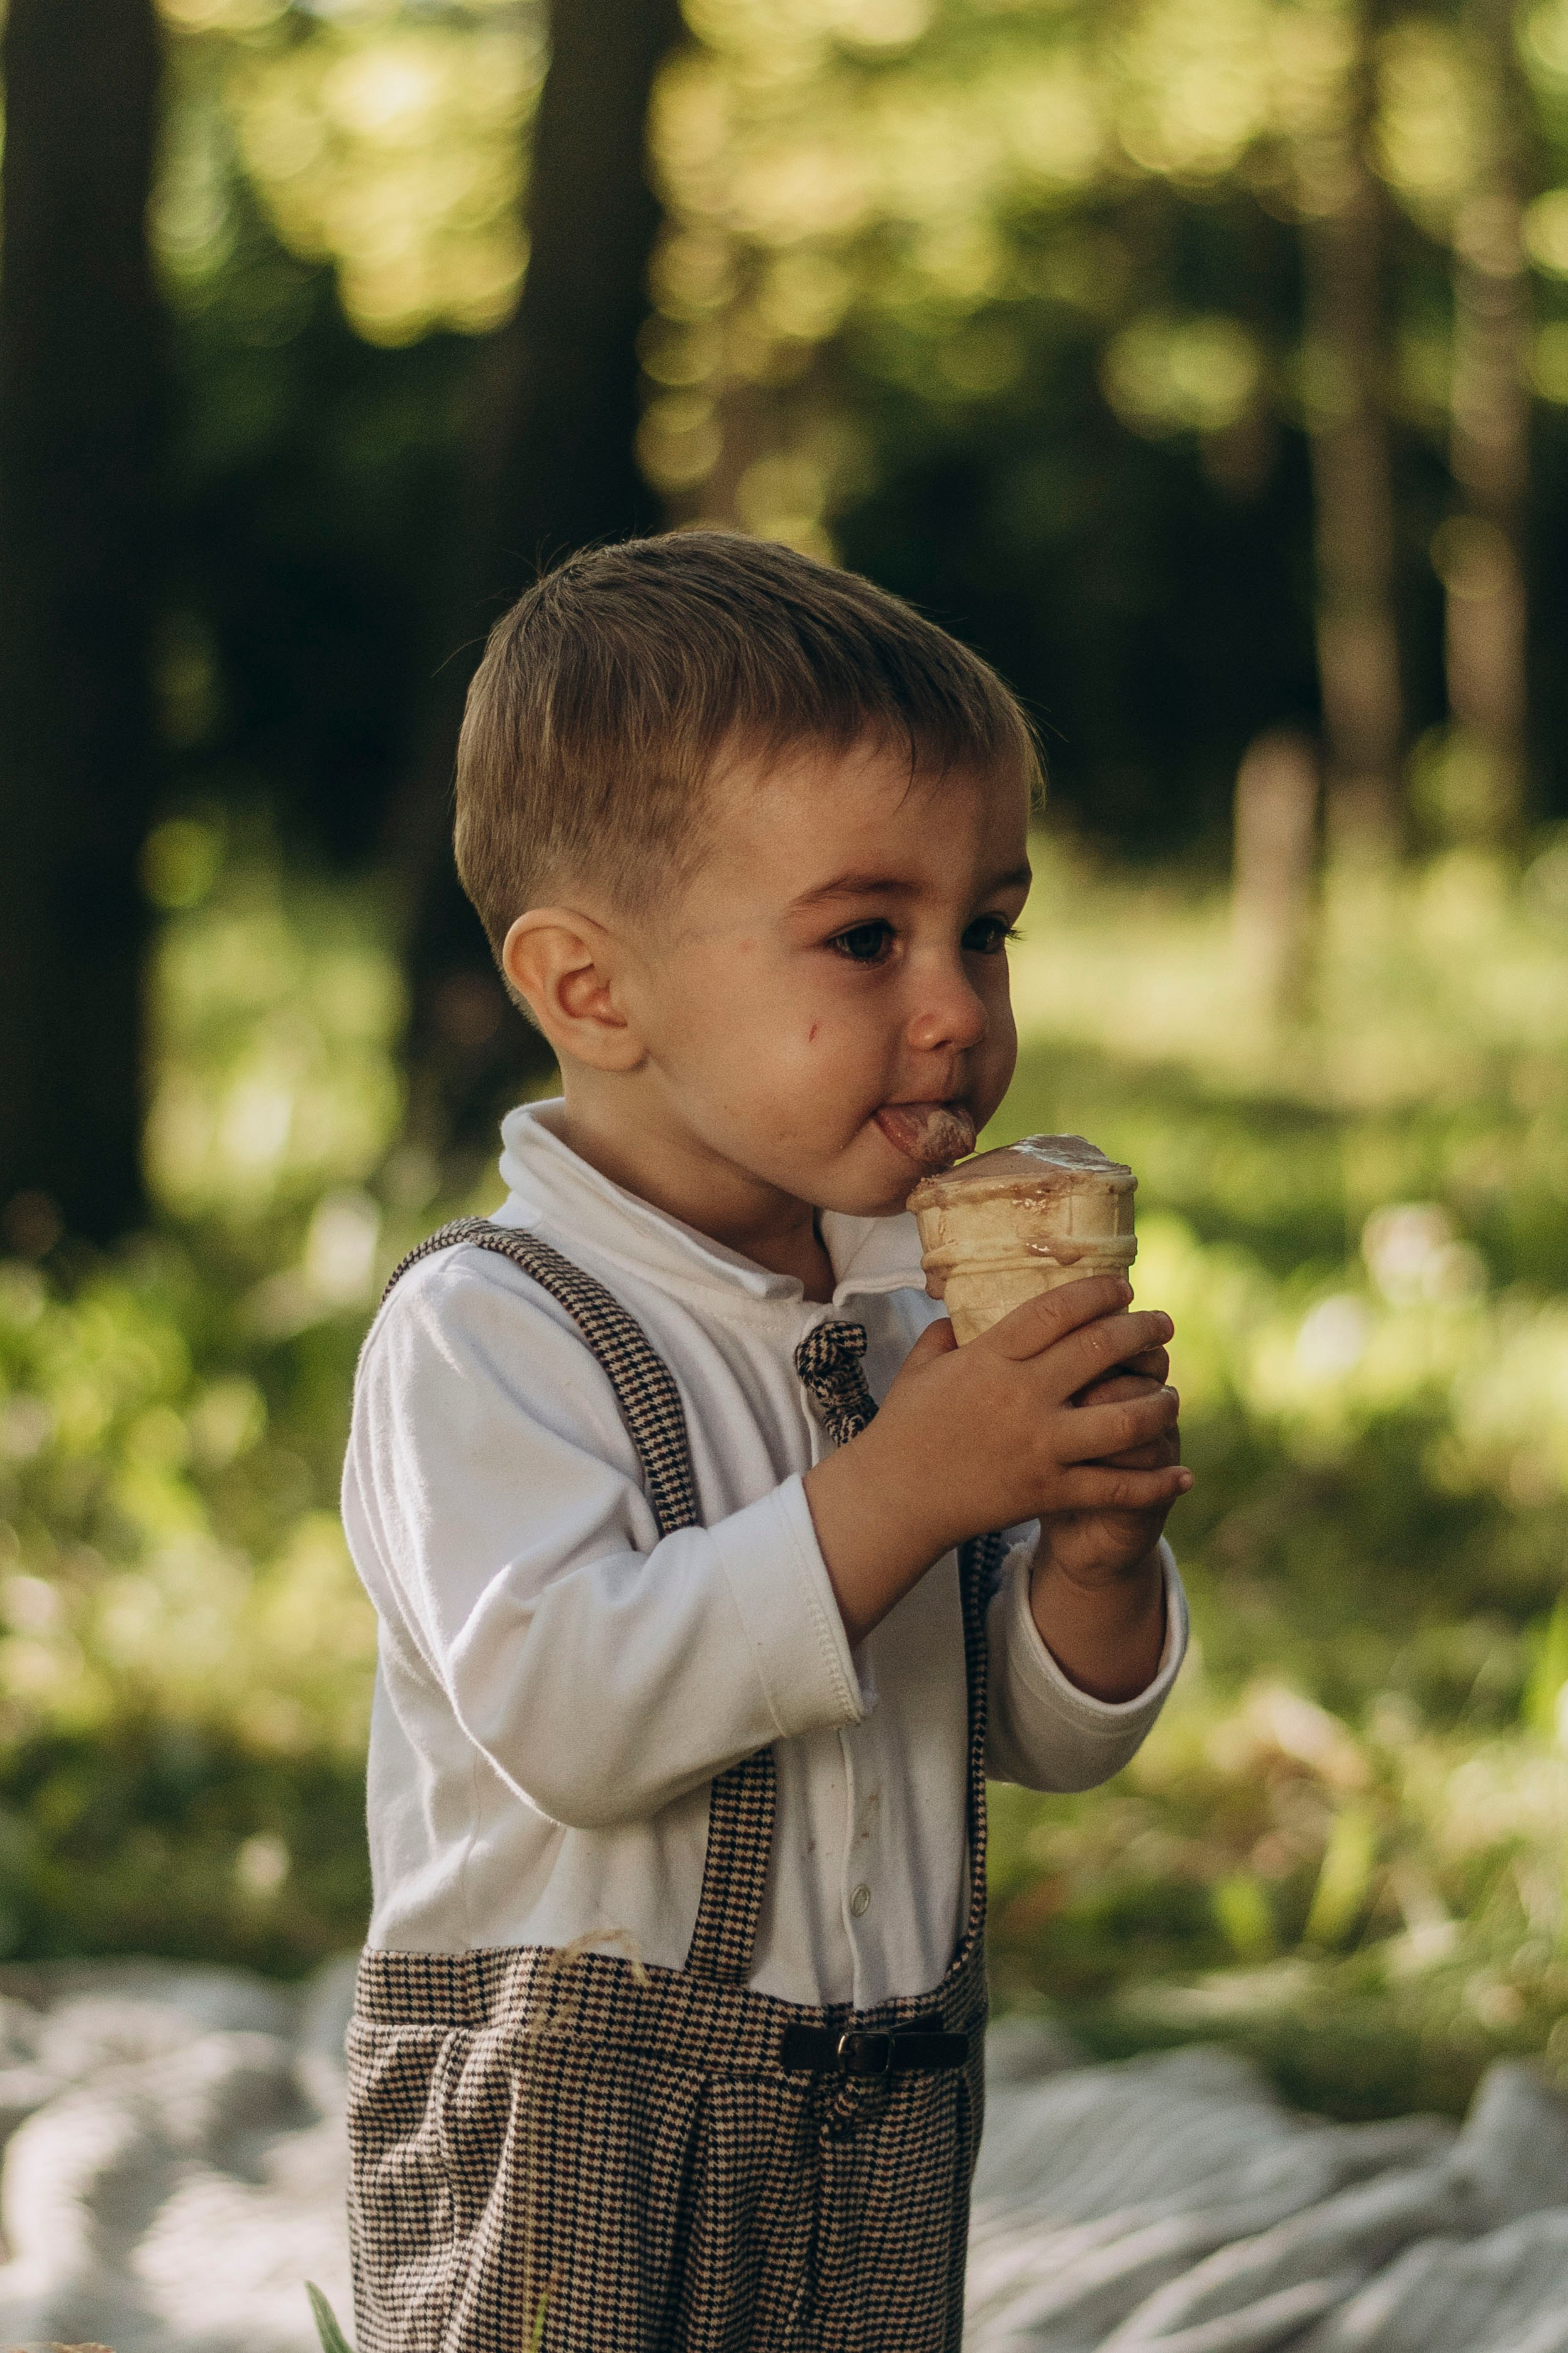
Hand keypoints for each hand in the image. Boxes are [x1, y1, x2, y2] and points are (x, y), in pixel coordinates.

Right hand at [803, 1275, 1189, 1646]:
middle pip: (1101, 1350)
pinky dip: (1155, 1482)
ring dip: (1159, 1402)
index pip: (1057, 1310)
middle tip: (1163, 1324)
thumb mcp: (920, 1369)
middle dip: (1143, 1331)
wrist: (892, 1500)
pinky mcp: (1048, 1491)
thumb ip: (945, 1337)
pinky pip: (1116, 1486)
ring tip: (1170, 1394)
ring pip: (1125, 1418)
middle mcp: (1021, 1396)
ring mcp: (1039, 1446)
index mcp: (990, 1358)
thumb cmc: (903, 1431)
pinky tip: (1181, 1474)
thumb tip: (960, 1316)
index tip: (1123, 1288)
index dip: (1099, 1293)